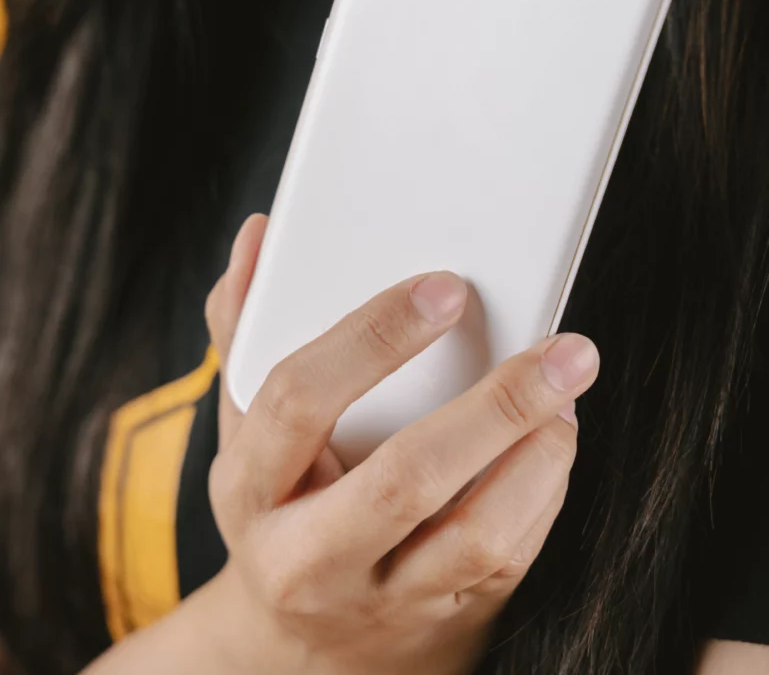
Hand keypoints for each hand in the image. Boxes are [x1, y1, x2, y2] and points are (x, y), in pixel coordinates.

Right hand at [204, 214, 599, 674]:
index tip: (446, 288)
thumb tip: (262, 235)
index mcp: (250, 486)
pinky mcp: (439, 619)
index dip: (374, 337)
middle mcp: (307, 554)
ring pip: (475, 537)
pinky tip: (552, 442)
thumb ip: (244, 325)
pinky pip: (505, 560)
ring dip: (539, 456)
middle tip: (564, 350)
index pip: (300, 399)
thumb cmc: (279, 501)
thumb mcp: (242, 423)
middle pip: (406, 479)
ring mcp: (378, 597)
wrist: (301, 643)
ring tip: (567, 395)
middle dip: (496, 407)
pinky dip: (544, 493)